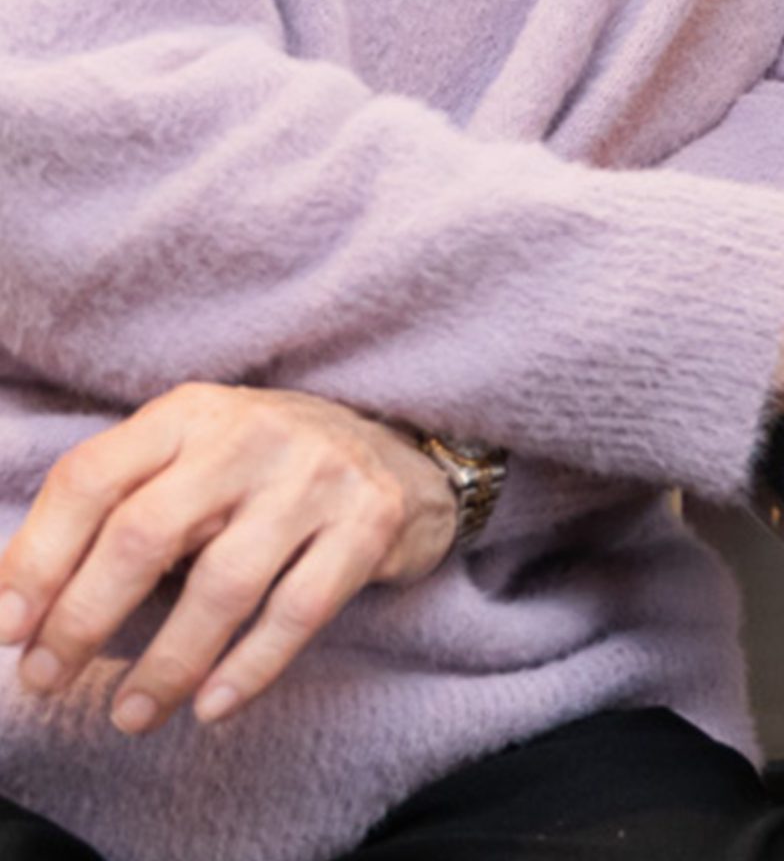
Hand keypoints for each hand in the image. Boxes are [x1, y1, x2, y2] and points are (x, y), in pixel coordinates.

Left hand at [0, 385, 457, 736]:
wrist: (398, 453)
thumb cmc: (262, 472)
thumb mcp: (187, 462)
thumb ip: (112, 510)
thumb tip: (9, 596)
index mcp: (191, 413)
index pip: (93, 477)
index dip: (38, 558)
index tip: (8, 628)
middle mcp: (253, 434)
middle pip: (146, 534)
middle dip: (84, 620)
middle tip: (49, 678)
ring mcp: (317, 476)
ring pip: (223, 583)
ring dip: (166, 664)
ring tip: (129, 715)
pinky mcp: (370, 522)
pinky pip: (299, 610)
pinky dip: (249, 667)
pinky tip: (211, 706)